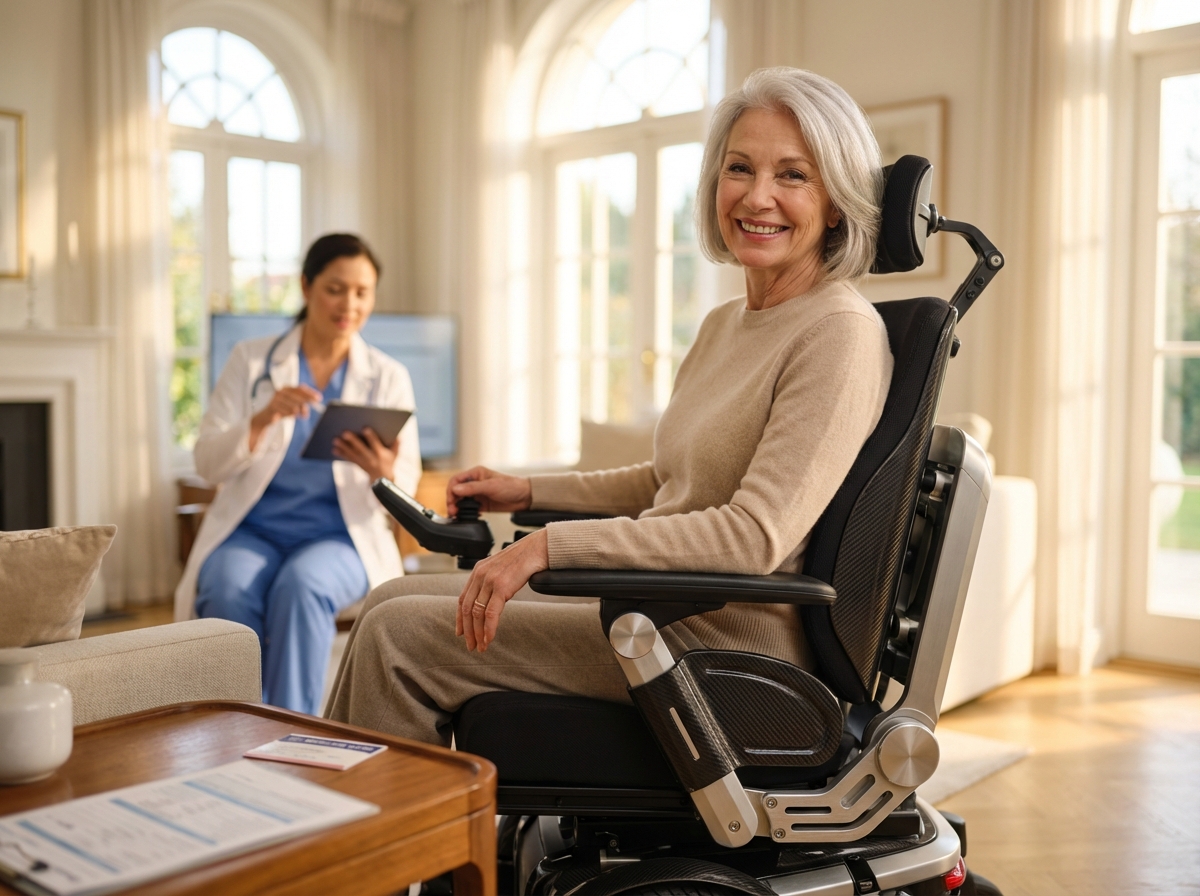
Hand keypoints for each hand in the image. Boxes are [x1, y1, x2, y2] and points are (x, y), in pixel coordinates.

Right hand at [249, 385, 322, 450]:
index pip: (300, 388)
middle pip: (297, 396)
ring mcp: (276, 399)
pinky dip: (291, 415)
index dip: (310, 393)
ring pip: (292, 405)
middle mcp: (281, 391)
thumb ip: (303, 404)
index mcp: (287, 388)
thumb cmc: (283, 409)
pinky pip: (286, 412)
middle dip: (306, 404)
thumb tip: (314, 404)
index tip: (319, 398)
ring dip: (299, 412)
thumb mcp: (294, 405)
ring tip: (302, 416)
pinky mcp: (272, 407)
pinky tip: (292, 416)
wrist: (267, 416)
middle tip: (309, 411)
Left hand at [333, 427, 400, 480]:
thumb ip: (396, 444)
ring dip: (343, 446)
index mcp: (381, 454)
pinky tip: (334, 449)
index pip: (375, 444)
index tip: (365, 428)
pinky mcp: (357, 464)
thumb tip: (399, 434)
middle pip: (360, 448)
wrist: (382, 480)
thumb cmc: (389, 462)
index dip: (371, 436)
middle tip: (344, 432)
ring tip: (335, 439)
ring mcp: (363, 462)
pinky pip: (348, 459)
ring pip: (352, 453)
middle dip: (352, 440)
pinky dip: (341, 454)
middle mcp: (371, 458)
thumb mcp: (394, 454)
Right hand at [447, 466, 532, 516]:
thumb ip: (472, 488)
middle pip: (456, 492)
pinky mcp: (482, 504)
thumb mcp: (491, 486)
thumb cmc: (512, 486)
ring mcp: (478, 494)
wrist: (526, 497)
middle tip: (453, 511)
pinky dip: (465, 513)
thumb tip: (455, 489)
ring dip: (457, 508)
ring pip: (461, 501)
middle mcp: (475, 483)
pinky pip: (469, 509)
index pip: (456, 480)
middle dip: (452, 501)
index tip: (451, 501)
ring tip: (457, 516)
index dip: (451, 490)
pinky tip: (466, 517)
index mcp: (476, 474)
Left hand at [456, 528, 548, 650]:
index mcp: (478, 571)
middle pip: (467, 609)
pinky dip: (489, 629)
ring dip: (478, 634)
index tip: (460, 632)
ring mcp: (490, 581)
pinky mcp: (501, 587)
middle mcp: (480, 575)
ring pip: (477, 613)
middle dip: (467, 631)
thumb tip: (488, 600)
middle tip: (470, 646)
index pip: (463, 599)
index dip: (460, 618)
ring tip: (481, 646)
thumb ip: (491, 582)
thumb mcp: (501, 569)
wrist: (538, 548)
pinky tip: (489, 639)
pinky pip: (491, 613)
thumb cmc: (524, 559)